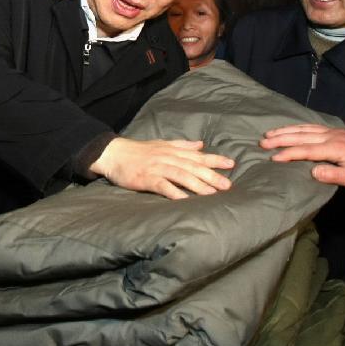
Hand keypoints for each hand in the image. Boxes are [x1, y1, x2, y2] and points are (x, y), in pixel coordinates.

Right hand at [89, 137, 233, 198]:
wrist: (113, 153)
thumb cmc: (137, 151)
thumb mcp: (161, 144)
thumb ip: (182, 145)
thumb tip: (201, 144)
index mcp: (172, 150)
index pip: (197, 155)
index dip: (214, 159)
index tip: (231, 164)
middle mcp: (167, 158)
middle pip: (193, 167)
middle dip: (211, 175)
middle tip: (228, 185)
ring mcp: (157, 168)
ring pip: (182, 176)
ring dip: (198, 185)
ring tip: (212, 194)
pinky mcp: (146, 179)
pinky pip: (163, 186)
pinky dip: (175, 193)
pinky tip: (186, 201)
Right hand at [261, 124, 344, 190]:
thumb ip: (333, 175)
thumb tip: (312, 172)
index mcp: (337, 148)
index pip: (307, 150)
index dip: (289, 153)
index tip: (273, 158)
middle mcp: (333, 136)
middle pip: (302, 136)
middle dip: (281, 138)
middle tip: (262, 142)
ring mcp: (334, 132)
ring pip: (305, 129)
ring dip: (286, 130)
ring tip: (269, 134)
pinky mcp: (336, 132)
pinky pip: (312, 126)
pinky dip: (297, 127)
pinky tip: (289, 129)